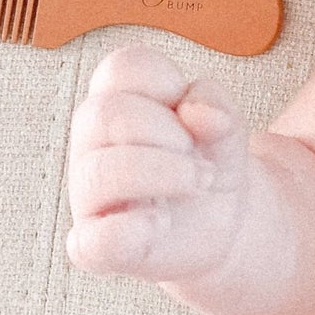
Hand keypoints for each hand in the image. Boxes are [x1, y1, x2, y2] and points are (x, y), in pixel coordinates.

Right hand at [66, 43, 256, 283]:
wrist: (223, 220)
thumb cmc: (209, 157)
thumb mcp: (226, 123)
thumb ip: (217, 106)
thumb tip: (195, 114)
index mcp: (115, 101)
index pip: (122, 67)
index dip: (167, 83)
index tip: (192, 112)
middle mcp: (91, 144)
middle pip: (107, 114)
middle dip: (168, 132)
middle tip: (200, 156)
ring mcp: (88, 196)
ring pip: (100, 172)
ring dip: (165, 173)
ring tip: (200, 182)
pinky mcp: (97, 246)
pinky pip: (91, 242)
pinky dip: (130, 230)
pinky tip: (162, 222)